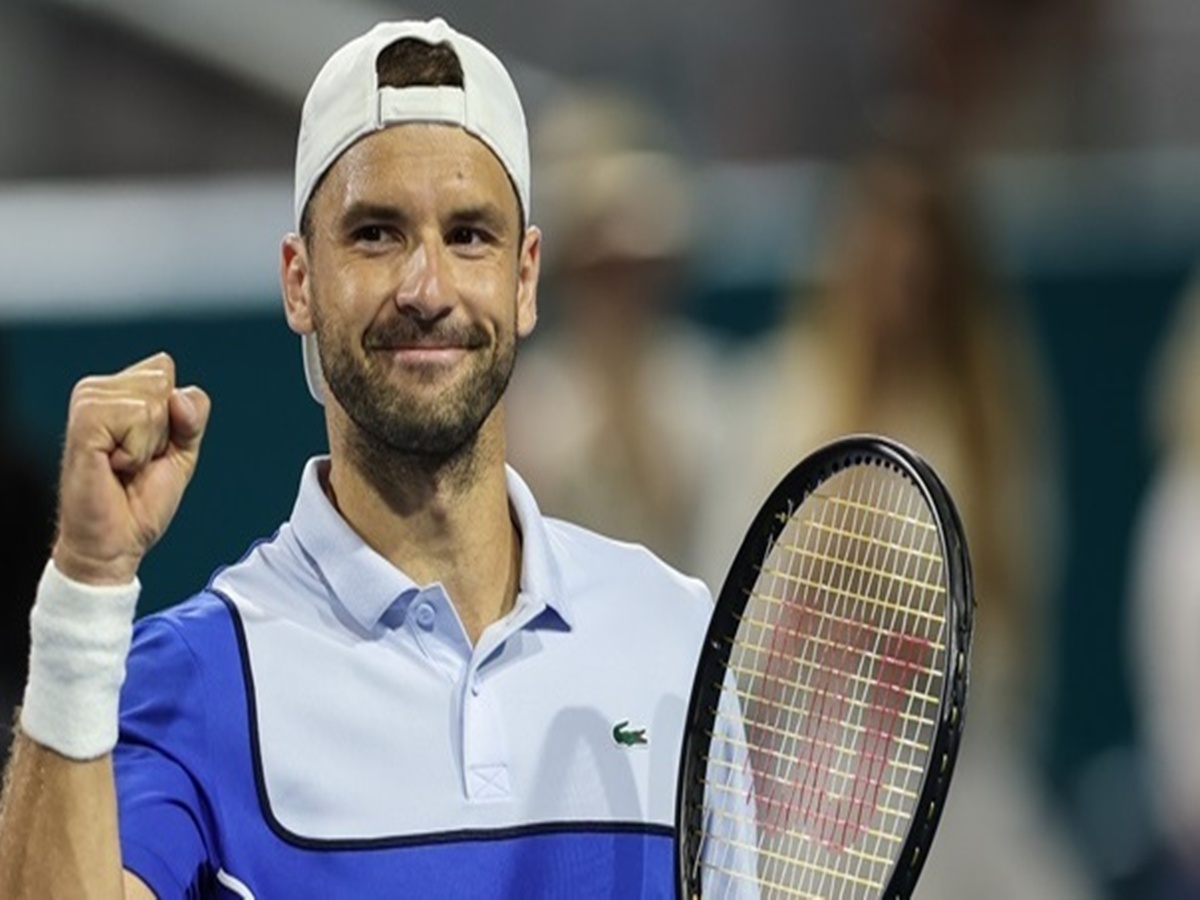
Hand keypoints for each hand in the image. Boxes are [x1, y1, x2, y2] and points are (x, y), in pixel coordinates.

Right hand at [52, 352, 210, 584]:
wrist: (116, 541)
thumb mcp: (182, 450)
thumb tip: (177, 396)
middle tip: (136, 460)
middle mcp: (97, 391)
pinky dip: (137, 451)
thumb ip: (193, 415)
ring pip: (151, 402)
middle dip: (164, 429)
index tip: (152, 448)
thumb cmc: (140, 499)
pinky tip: (114, 466)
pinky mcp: (82, 422)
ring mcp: (86, 404)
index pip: (164, 369)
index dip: (175, 415)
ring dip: (148, 444)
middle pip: (162, 380)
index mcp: (116, 391)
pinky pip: (136, 417)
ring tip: (123, 465)